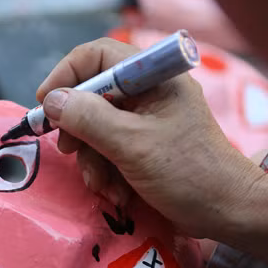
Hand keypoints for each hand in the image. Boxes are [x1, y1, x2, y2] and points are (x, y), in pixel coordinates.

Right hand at [36, 38, 267, 262]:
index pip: (98, 56)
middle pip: (92, 95)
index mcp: (152, 77)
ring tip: (103, 185)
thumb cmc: (185, 172)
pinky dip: (105, 171)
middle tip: (70, 151)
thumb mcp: (131, 144)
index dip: (66, 76)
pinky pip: (108, 149)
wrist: (223, 211)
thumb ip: (88, 119)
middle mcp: (148, 92)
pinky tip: (117, 191)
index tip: (45, 104)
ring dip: (92, 160)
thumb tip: (51, 101)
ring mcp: (145, 120)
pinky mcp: (143, 145)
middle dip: (78, 128)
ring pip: (95, 128)